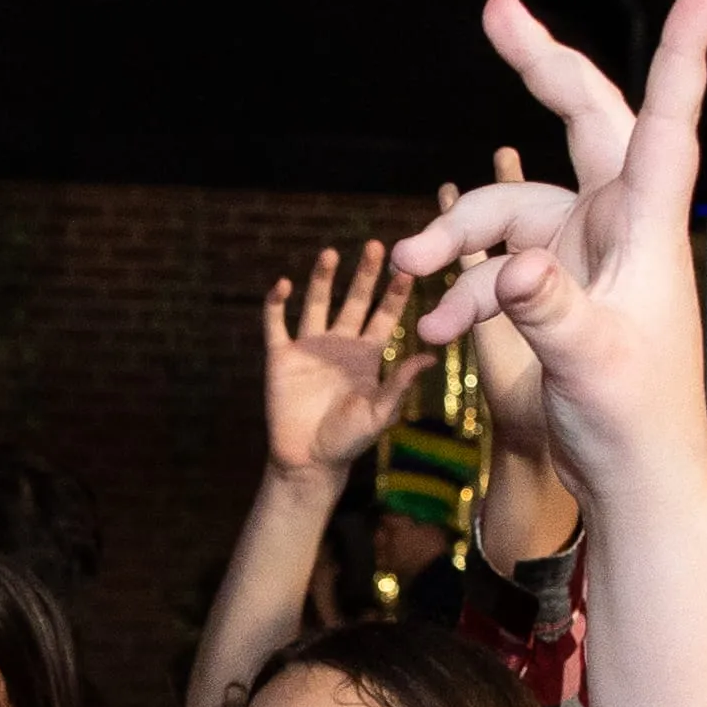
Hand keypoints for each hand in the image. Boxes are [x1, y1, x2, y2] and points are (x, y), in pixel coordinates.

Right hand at [257, 244, 416, 481]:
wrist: (308, 461)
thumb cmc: (348, 441)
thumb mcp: (379, 412)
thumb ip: (399, 383)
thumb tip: (431, 356)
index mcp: (367, 355)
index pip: (385, 316)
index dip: (395, 294)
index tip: (408, 271)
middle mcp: (339, 344)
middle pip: (354, 300)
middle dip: (365, 274)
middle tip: (376, 246)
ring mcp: (309, 347)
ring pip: (317, 303)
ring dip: (323, 278)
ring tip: (330, 253)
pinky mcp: (280, 357)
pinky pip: (276, 324)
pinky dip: (276, 303)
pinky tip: (283, 285)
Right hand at [390, 0, 706, 473]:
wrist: (632, 478)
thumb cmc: (635, 421)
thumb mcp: (590, 364)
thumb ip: (548, 310)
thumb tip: (512, 270)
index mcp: (647, 225)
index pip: (669, 121)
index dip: (684, 53)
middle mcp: (619, 222)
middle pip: (581, 118)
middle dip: (537, 64)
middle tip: (495, 10)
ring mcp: (584, 250)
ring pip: (506, 208)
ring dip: (451, 235)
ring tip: (407, 274)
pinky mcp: (554, 285)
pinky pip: (493, 264)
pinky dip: (460, 290)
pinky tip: (435, 329)